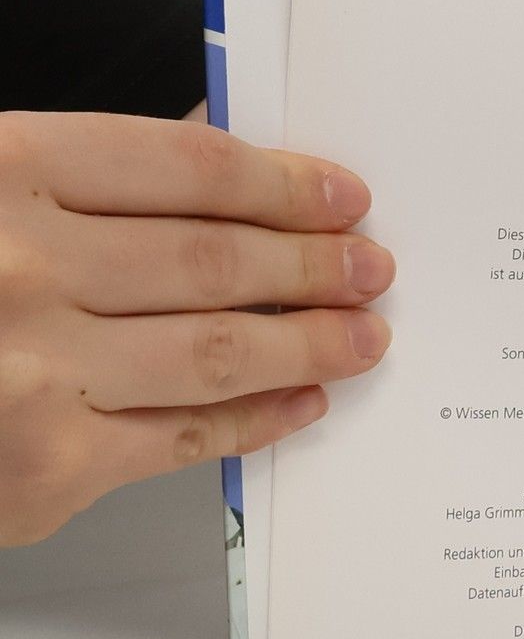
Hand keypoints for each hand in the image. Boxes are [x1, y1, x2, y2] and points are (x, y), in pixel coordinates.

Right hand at [0, 112, 393, 545]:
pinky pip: (181, 438)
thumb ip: (83, 178)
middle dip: (316, 267)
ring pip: (218, 352)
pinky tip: (299, 402)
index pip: (189, 169)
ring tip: (363, 335)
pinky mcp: (43, 470)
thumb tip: (221, 168)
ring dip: (311, 344)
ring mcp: (32, 375)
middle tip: (371, 266)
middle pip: (218, 262)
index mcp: (2, 172)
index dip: (284, 182)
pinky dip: (256, 420)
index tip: (340, 196)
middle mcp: (20, 269)